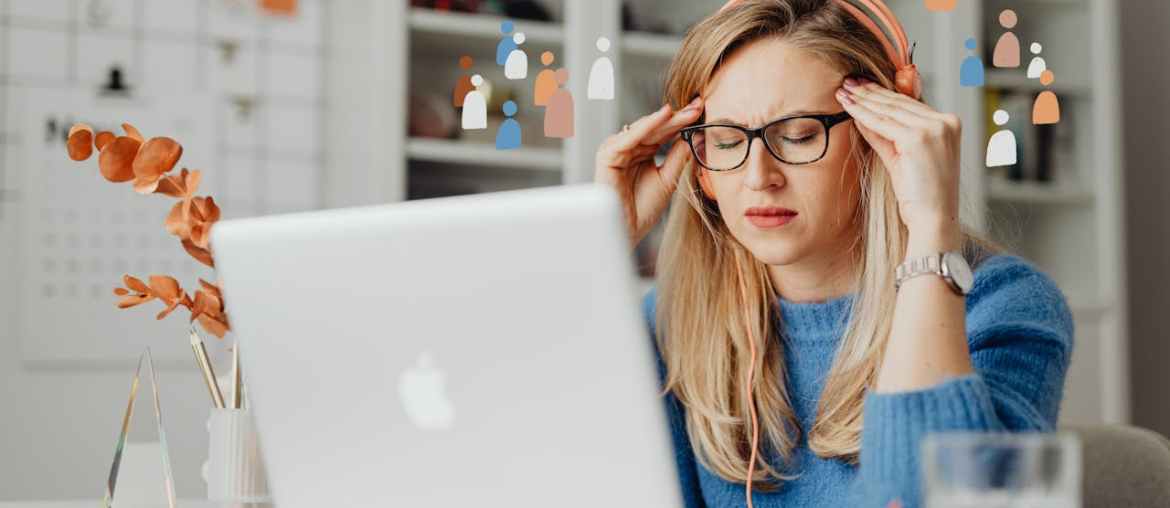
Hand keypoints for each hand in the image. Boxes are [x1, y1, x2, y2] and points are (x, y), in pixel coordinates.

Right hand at [594, 96, 703, 246]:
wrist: (628, 231)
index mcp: (642, 152)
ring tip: (686, 112)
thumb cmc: (643, 209)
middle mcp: (629, 148)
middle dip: (677, 117)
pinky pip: (629, 137)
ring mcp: (617, 150)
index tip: (701, 110)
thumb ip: (677, 157)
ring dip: (665, 119)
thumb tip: (693, 135)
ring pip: (643, 129)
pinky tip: (663, 116)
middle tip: (698, 105)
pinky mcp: (607, 155)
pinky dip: (646, 126)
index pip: (663, 132)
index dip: (682, 121)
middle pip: (655, 128)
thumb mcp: (668, 179)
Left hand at [835, 77, 961, 239]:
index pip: (909, 103)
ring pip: (889, 109)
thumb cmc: (920, 196)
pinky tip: (848, 106)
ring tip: (843, 91)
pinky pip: (883, 123)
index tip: (862, 85)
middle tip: (848, 81)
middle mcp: (945, 122)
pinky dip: (863, 113)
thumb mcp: (903, 158)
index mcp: (949, 124)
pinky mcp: (918, 138)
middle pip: (899, 102)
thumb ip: (886, 136)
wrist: (933, 220)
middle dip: (870, 91)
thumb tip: (863, 117)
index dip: (883, 93)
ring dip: (863, 99)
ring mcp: (934, 128)